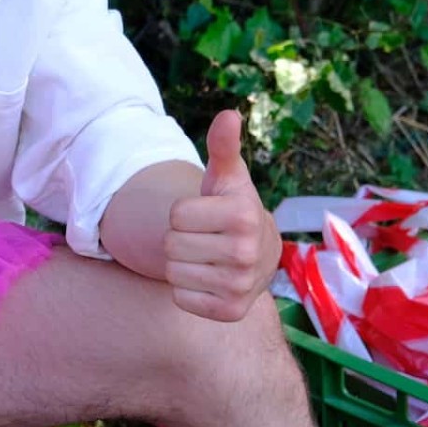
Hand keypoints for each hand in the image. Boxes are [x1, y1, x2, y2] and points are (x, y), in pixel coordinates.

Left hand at [163, 110, 281, 321]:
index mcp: (244, 214)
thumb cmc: (231, 207)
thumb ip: (222, 146)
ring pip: (172, 272)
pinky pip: (181, 298)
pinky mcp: (230, 312)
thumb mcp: (227, 176)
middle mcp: (247, 253)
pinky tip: (208, 279)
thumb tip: (228, 114)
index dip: (183, 212)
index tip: (204, 214)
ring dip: (181, 264)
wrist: (257, 253)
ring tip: (206, 257)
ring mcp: (241, 286)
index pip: (175, 215)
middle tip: (203, 237)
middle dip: (180, 238)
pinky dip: (187, 290)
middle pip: (170, 244)